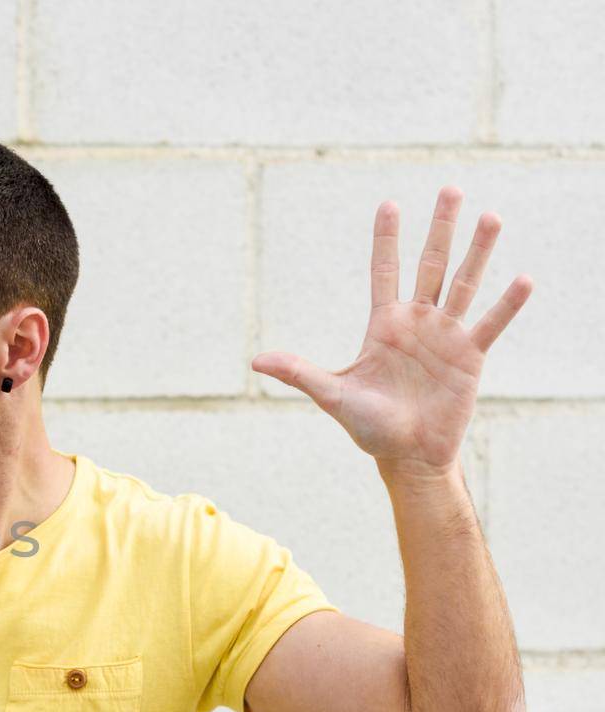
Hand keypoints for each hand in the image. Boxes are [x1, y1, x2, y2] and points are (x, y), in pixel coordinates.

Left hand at [251, 186, 534, 479]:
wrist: (407, 456)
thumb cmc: (368, 427)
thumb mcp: (332, 394)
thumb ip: (299, 372)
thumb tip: (255, 360)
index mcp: (384, 325)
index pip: (385, 270)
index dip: (387, 238)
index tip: (389, 203)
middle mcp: (417, 322)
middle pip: (430, 265)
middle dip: (439, 228)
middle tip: (449, 188)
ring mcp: (446, 336)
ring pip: (463, 284)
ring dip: (478, 251)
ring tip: (491, 216)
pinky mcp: (470, 357)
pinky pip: (490, 324)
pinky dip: (506, 304)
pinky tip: (523, 278)